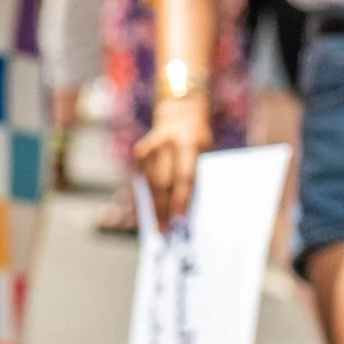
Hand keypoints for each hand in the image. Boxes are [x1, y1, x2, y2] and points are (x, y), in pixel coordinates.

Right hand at [133, 92, 210, 229]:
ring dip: (152, 207)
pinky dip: (144, 197)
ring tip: (156, 226)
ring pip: (149, 184)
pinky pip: (142, 181)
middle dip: (163, 210)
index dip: (180, 200)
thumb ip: (195, 176)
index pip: (183, 177)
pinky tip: (144, 213)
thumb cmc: (197, 140)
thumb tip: (186, 210)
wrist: (180, 113)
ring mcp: (150, 148)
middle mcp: (165, 144)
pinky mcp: (140, 153)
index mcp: (188, 142)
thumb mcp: (203, 153)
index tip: (178, 220)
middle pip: (162, 184)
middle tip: (163, 231)